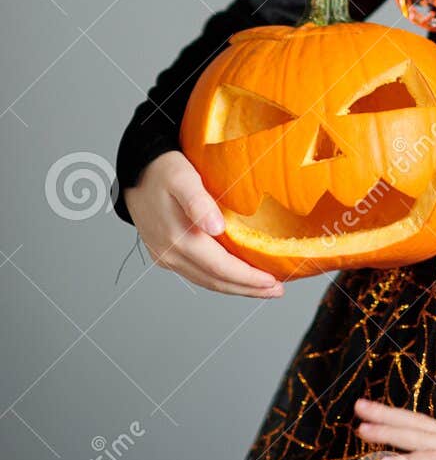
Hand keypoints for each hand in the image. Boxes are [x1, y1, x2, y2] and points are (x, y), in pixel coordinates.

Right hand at [124, 151, 284, 298]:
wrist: (135, 170)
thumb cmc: (163, 169)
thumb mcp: (182, 178)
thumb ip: (198, 202)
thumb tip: (215, 228)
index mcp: (178, 239)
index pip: (219, 267)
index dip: (247, 278)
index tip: (272, 282)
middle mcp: (170, 254)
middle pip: (215, 280)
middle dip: (247, 288)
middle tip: (276, 290)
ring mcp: (166, 257)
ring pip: (205, 280)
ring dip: (234, 287)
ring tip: (261, 288)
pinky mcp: (164, 254)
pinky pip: (196, 273)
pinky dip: (218, 278)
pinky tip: (232, 275)